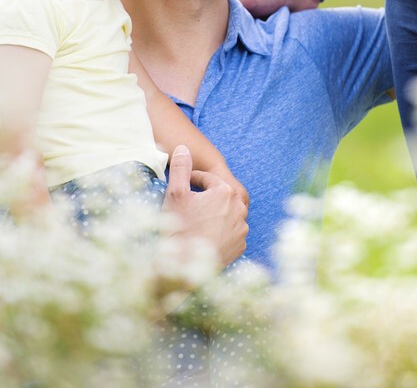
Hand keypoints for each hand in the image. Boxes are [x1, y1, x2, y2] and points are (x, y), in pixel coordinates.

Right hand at [161, 145, 247, 267]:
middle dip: (206, 197)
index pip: (207, 179)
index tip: (182, 186)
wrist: (183, 268)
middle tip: (189, 204)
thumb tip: (183, 148)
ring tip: (197, 220)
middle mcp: (239, 209)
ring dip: (215, 213)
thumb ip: (181, 168)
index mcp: (225, 192)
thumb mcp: (175, 193)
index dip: (192, 180)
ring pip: (227, 214)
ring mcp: (241, 229)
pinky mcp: (240, 246)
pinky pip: (230, 232)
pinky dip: (220, 230)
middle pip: (220, 196)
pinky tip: (205, 235)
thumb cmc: (178, 228)